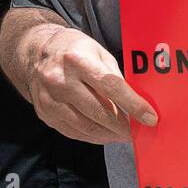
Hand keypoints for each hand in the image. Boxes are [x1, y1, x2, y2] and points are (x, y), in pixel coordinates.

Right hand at [25, 25, 156, 144]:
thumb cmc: (74, 51)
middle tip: (137, 131)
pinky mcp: (45, 114)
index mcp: (79, 60)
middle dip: (123, 126)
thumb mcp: (99, 53)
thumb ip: (116, 76)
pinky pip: (74, 132)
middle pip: (99, 112)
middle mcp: (61, 81)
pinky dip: (93, 137)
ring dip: (110, 135)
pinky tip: (105, 134)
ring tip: (123, 134)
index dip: (133, 105)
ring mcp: (51, 100)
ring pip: (87, 127)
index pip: (111, 87)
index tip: (150, 118)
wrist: (36, 53)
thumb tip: (137, 102)